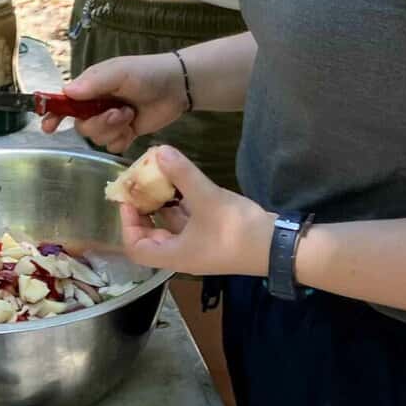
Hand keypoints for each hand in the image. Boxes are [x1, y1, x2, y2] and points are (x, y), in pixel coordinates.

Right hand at [39, 54, 188, 152]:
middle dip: (100, 123)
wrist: (177, 87)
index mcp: (90, 88)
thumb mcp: (119, 72)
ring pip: (97, 138)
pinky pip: (112, 147)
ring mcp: (110, 121)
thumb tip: (66, 92)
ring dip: (114, 130)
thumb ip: (93, 83)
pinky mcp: (125, 134)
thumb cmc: (146, 73)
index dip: (54, 115)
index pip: (64, 103)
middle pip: (82, 126)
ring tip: (130, 116)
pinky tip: (133, 130)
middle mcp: (96, 106)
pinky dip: (122, 140)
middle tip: (120, 112)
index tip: (49, 127)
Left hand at [114, 146, 276, 278]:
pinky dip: (183, 205)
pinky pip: (190, 222)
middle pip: (152, 237)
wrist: (279, 247)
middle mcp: (183, 254)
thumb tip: (159, 150)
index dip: (127, 225)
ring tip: (159, 179)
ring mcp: (200, 246)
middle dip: (144, 211)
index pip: (136, 249)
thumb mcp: (206, 198)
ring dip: (164, 205)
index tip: (128, 200)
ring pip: (172, 227)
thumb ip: (182, 174)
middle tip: (141, 186)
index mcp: (175, 255)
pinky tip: (184, 184)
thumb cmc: (237, 229)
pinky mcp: (214, 237)